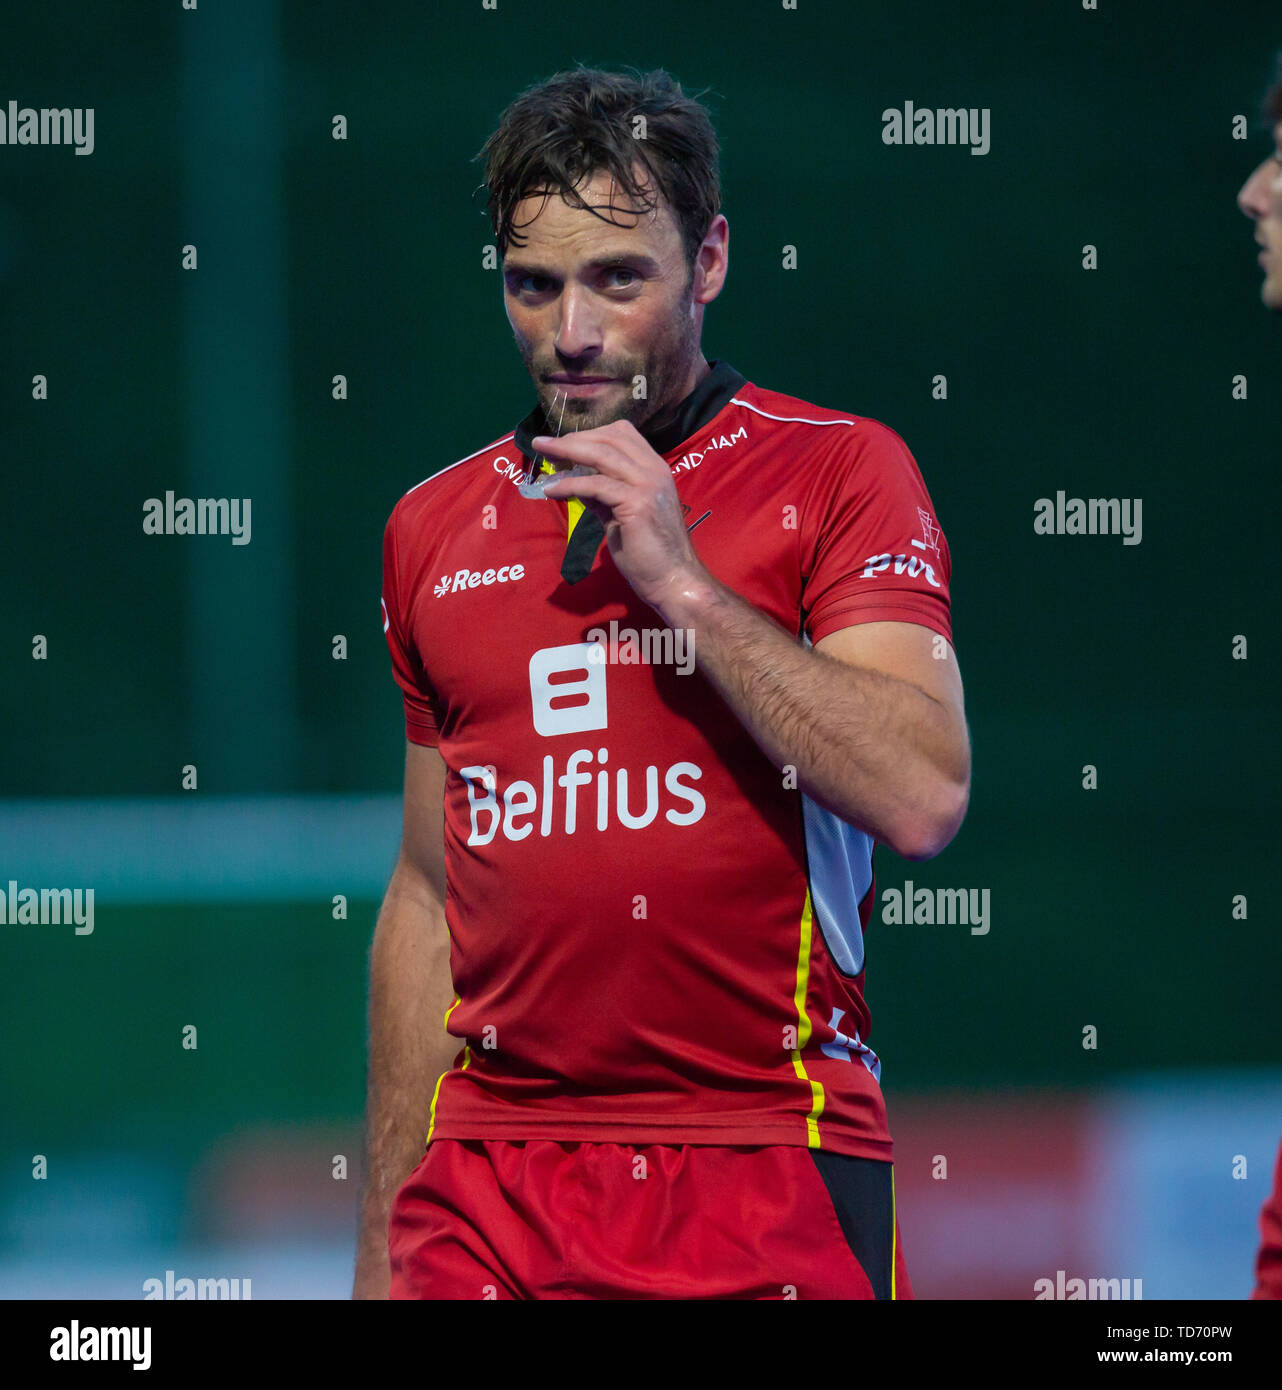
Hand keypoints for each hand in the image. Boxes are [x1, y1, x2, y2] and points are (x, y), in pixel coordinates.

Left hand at [532, 418, 708, 612]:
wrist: (673, 580)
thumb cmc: (650, 554)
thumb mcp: (621, 516)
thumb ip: (602, 497)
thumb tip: (576, 482)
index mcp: (654, 469)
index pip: (621, 434)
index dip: (589, 435)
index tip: (563, 444)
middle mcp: (654, 470)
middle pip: (609, 438)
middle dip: (572, 438)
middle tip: (544, 444)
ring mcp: (648, 484)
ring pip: (602, 454)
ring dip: (566, 451)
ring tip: (541, 452)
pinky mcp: (638, 503)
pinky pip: (596, 485)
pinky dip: (570, 485)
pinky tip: (552, 490)